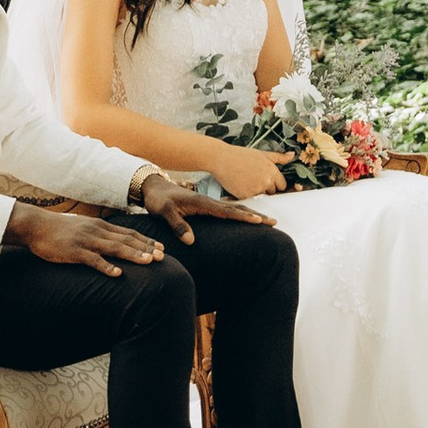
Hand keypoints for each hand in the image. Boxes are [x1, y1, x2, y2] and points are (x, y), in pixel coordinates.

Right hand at [7, 201, 164, 273]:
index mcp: (100, 226)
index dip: (145, 241)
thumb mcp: (83, 228)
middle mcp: (97, 231)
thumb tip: (112, 243)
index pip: (128, 233)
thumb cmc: (59, 230)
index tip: (161, 248)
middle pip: (126, 240)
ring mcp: (86, 240)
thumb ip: (97, 234)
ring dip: (133, 255)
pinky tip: (117, 274)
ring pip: (114, 248)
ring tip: (149, 262)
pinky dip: (106, 267)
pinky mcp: (75, 251)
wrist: (37, 226)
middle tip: (162, 257)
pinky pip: (93, 260)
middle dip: (146, 248)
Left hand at [140, 171, 264, 227]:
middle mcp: (208, 201)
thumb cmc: (158, 200)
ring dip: (251, 214)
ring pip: (235, 208)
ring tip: (267, 220)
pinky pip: (228, 210)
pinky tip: (246, 218)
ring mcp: (208, 203)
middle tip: (274, 222)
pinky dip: (241, 214)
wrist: (152, 187)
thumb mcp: (163, 212)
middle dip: (256, 215)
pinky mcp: (206, 206)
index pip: (227, 211)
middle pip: (237, 208)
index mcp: (202, 202)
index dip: (243, 217)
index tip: (259, 221)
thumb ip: (177, 225)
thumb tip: (191, 240)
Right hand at [204, 139, 289, 198]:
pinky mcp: (246, 196)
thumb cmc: (241, 155)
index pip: (282, 185)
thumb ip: (279, 157)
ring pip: (261, 196)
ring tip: (245, 180)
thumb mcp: (262, 154)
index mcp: (272, 171)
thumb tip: (292, 155)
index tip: (266, 179)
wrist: (222, 159)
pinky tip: (240, 185)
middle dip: (265, 188)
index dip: (274, 183)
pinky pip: (250, 200)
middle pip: (272, 192)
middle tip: (253, 178)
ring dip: (255, 192)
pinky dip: (246, 195)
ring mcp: (256, 190)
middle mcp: (266, 181)